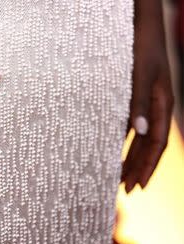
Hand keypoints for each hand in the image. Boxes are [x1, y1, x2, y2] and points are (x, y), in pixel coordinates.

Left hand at [121, 1, 173, 192]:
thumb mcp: (141, 74)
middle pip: (147, 145)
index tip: (135, 186)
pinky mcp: (130, 96)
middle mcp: (154, 107)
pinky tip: (111, 147)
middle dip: (137, 167)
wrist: (139, 24)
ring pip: (138, 137)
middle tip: (124, 189)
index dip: (147, 166)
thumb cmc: (141, 46)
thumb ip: (139, 102)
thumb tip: (140, 133)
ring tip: (118, 175)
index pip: (156, 144)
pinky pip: (128, 124)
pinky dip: (121, 139)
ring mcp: (143, 103)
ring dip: (129, 156)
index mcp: (162, 104)